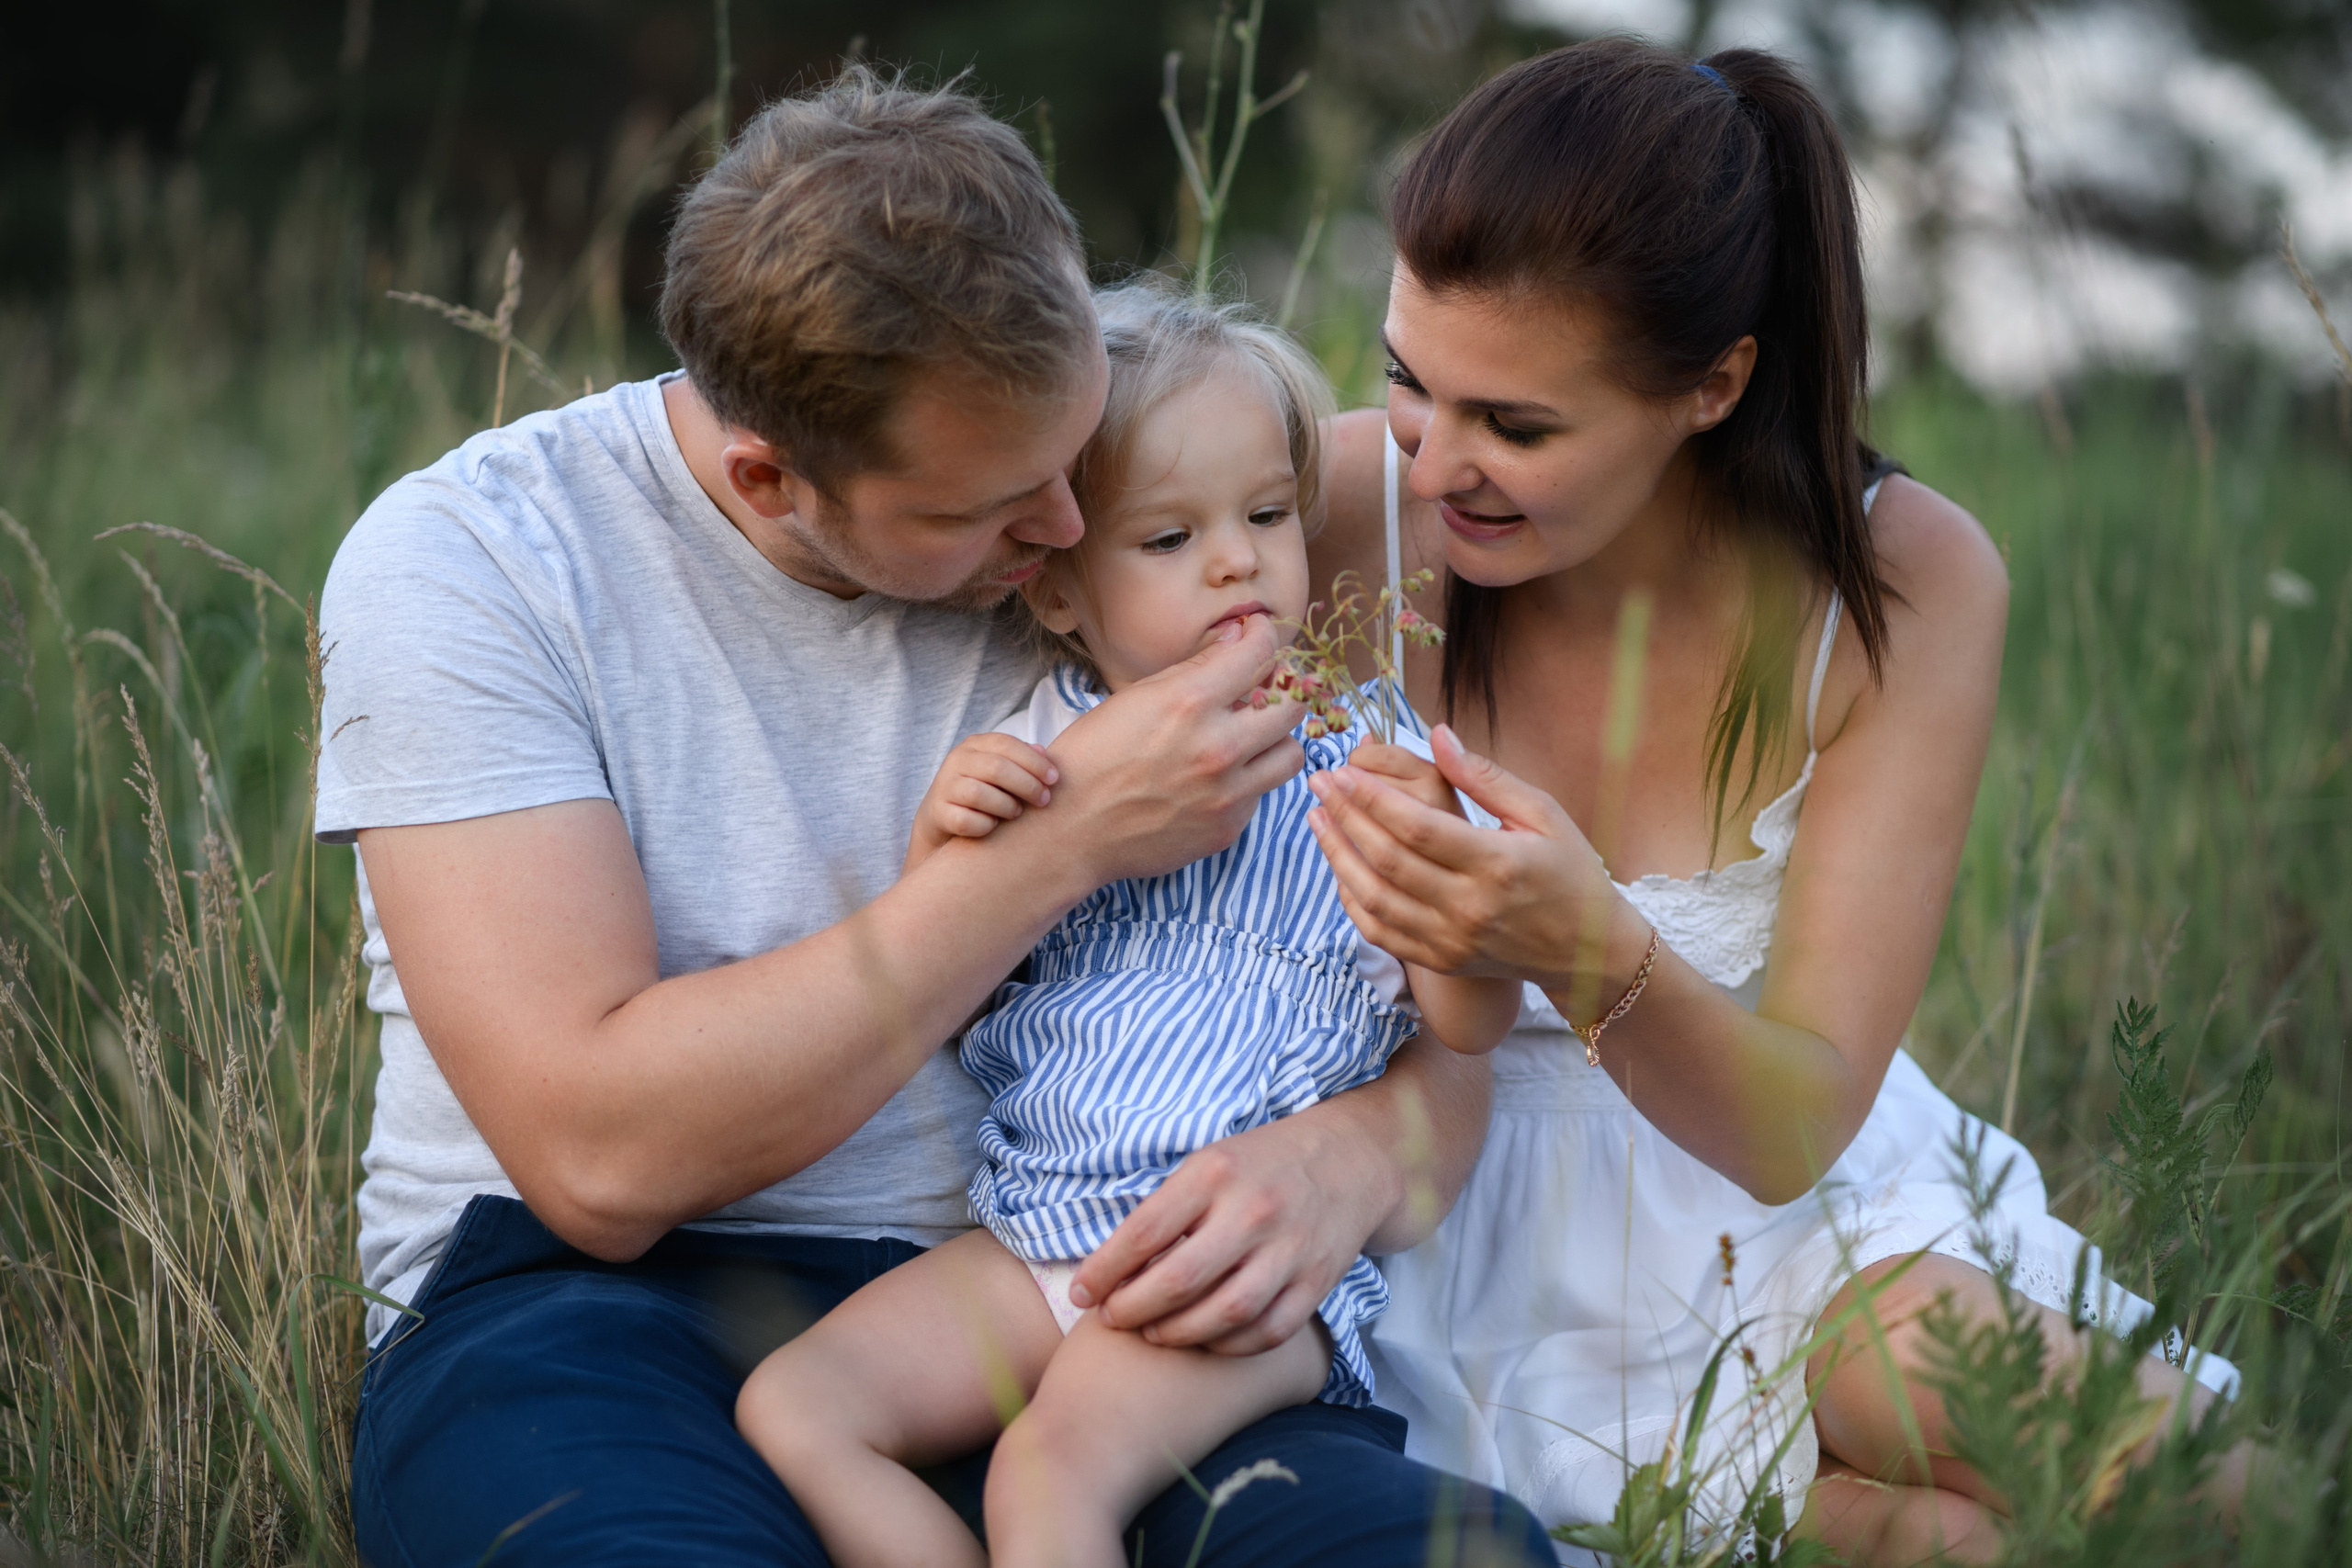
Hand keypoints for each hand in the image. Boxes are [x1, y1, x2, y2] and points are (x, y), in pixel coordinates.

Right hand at [905, 733, 1057, 872]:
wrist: (942, 816)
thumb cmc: (984, 789)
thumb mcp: (1000, 769)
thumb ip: (1022, 759)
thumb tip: (1044, 753)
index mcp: (974, 744)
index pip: (1006, 744)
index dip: (1034, 761)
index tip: (1055, 778)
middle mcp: (956, 761)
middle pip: (996, 768)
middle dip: (1026, 785)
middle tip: (1044, 800)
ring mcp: (944, 787)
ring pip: (978, 794)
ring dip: (1006, 806)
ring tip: (1017, 813)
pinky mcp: (938, 813)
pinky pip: (966, 821)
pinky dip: (985, 826)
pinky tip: (994, 826)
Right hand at [1031, 616, 1305, 888]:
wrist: (1070, 831)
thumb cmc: (1092, 757)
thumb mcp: (1135, 698)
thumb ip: (1195, 668)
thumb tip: (1238, 637)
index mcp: (1189, 703)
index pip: (1260, 652)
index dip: (1265, 635)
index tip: (1259, 635)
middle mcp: (1218, 747)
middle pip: (1294, 703)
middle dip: (1284, 687)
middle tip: (1267, 685)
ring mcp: (1228, 794)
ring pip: (1292, 753)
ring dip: (1275, 739)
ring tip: (1250, 736)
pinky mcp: (1228, 829)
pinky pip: (1262, 793)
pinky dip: (1248, 779)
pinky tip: (1216, 777)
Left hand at [1068, 1107, 1390, 1355]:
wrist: (1350, 1161)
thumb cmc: (1260, 1165)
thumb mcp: (1208, 1163)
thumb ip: (1166, 1208)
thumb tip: (1110, 1264)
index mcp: (1215, 1174)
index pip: (1144, 1232)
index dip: (1103, 1271)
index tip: (1081, 1293)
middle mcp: (1253, 1212)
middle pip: (1178, 1280)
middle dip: (1132, 1309)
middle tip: (1112, 1318)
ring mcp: (1290, 1250)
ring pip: (1223, 1314)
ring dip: (1177, 1333)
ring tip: (1153, 1333)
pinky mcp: (1317, 1282)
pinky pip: (1267, 1331)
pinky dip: (1229, 1345)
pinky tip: (1204, 1341)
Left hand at [1307, 723, 1625, 985]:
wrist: (1585, 951)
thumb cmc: (1569, 871)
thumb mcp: (1543, 814)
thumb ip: (1485, 777)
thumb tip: (1437, 734)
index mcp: (1498, 864)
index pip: (1416, 827)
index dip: (1372, 797)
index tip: (1343, 770)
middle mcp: (1470, 907)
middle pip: (1387, 858)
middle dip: (1346, 815)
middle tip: (1320, 782)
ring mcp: (1452, 940)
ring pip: (1374, 897)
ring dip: (1338, 855)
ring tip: (1317, 818)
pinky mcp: (1441, 960)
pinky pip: (1380, 930)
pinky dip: (1352, 898)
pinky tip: (1339, 865)